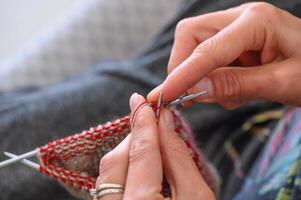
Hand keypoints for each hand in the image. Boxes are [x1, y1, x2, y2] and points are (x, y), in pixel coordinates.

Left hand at [94, 93, 214, 199]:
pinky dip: (123, 171)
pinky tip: (140, 168)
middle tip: (149, 123)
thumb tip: (165, 121)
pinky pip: (108, 186)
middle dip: (133, 138)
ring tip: (149, 146)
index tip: (141, 100)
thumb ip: (178, 157)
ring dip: (127, 154)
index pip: (141, 153)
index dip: (143, 123)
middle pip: (115, 161)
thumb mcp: (197, 195)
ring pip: (107, 174)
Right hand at [148, 2, 300, 108]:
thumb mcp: (281, 83)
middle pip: (190, 36)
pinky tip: (234, 89)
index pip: (206, 48)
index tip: (164, 96)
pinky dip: (211, 79)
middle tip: (192, 97)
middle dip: (184, 68)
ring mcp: (235, 28)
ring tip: (230, 95)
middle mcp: (240, 18)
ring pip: (194, 47)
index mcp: (256, 21)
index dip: (182, 74)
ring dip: (200, 76)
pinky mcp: (232, 41)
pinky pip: (207, 58)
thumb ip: (235, 85)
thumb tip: (194, 90)